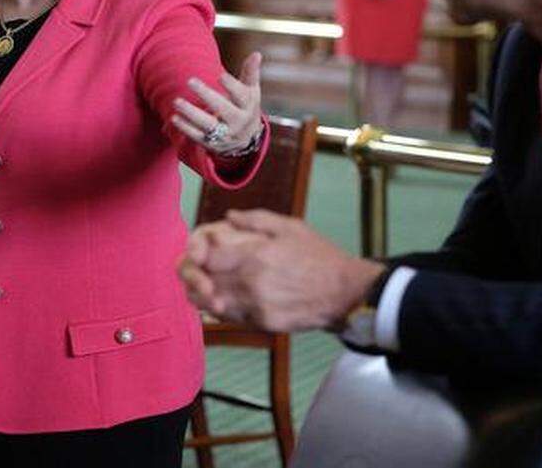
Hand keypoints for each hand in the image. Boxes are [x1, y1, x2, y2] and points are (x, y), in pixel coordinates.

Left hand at [171, 52, 262, 154]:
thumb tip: (256, 53)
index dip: (232, 86)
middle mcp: (238, 122)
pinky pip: (198, 137)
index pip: (242, 96)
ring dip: (191, 113)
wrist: (246, 138)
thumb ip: (250, 73)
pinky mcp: (213, 144)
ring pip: (209, 125)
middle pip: (223, 109)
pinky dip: (186, 128)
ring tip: (177, 102)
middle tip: (190, 80)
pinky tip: (174, 118)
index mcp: (248, 106)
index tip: (220, 75)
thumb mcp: (250, 91)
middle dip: (207, 95)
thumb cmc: (245, 106)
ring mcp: (226, 134)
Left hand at [179, 209, 384, 331]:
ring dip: (204, 294)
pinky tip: (226, 299)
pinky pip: (230, 318)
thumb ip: (254, 220)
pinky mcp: (262, 324)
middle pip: (203, 282)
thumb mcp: (290, 226)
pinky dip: (221, 309)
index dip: (196, 254)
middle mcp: (250, 283)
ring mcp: (255, 306)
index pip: (205, 257)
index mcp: (254, 255)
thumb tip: (228, 216)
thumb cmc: (319, 256)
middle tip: (196, 269)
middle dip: (195, 275)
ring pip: (211, 304)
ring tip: (207, 285)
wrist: (346, 293)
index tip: (199, 252)